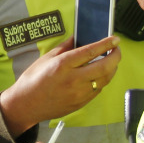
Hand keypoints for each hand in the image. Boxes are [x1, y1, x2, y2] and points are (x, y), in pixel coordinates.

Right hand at [0, 35, 121, 134]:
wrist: (26, 105)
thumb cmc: (33, 80)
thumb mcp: (46, 58)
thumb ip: (65, 47)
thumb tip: (78, 37)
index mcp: (63, 65)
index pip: (91, 52)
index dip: (106, 44)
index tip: (115, 39)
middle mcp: (73, 79)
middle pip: (104, 67)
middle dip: (116, 56)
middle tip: (117, 49)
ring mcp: (78, 93)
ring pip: (105, 80)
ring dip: (112, 69)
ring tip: (111, 61)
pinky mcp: (80, 103)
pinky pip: (98, 90)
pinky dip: (102, 80)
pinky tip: (100, 74)